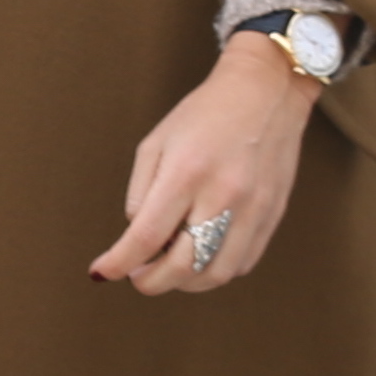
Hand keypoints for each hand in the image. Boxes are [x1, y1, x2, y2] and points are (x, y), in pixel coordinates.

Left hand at [91, 30, 322, 295]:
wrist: (266, 92)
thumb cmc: (204, 115)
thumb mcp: (156, 142)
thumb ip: (141, 193)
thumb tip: (137, 238)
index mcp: (186, 173)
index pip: (146, 237)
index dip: (119, 263)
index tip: (103, 271)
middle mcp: (223, 195)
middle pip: (183, 267)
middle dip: (151, 283)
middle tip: (137, 276)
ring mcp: (253, 208)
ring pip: (217, 274)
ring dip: (185, 283)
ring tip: (169, 268)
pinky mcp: (273, 215)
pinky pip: (243, 263)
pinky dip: (216, 270)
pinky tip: (202, 256)